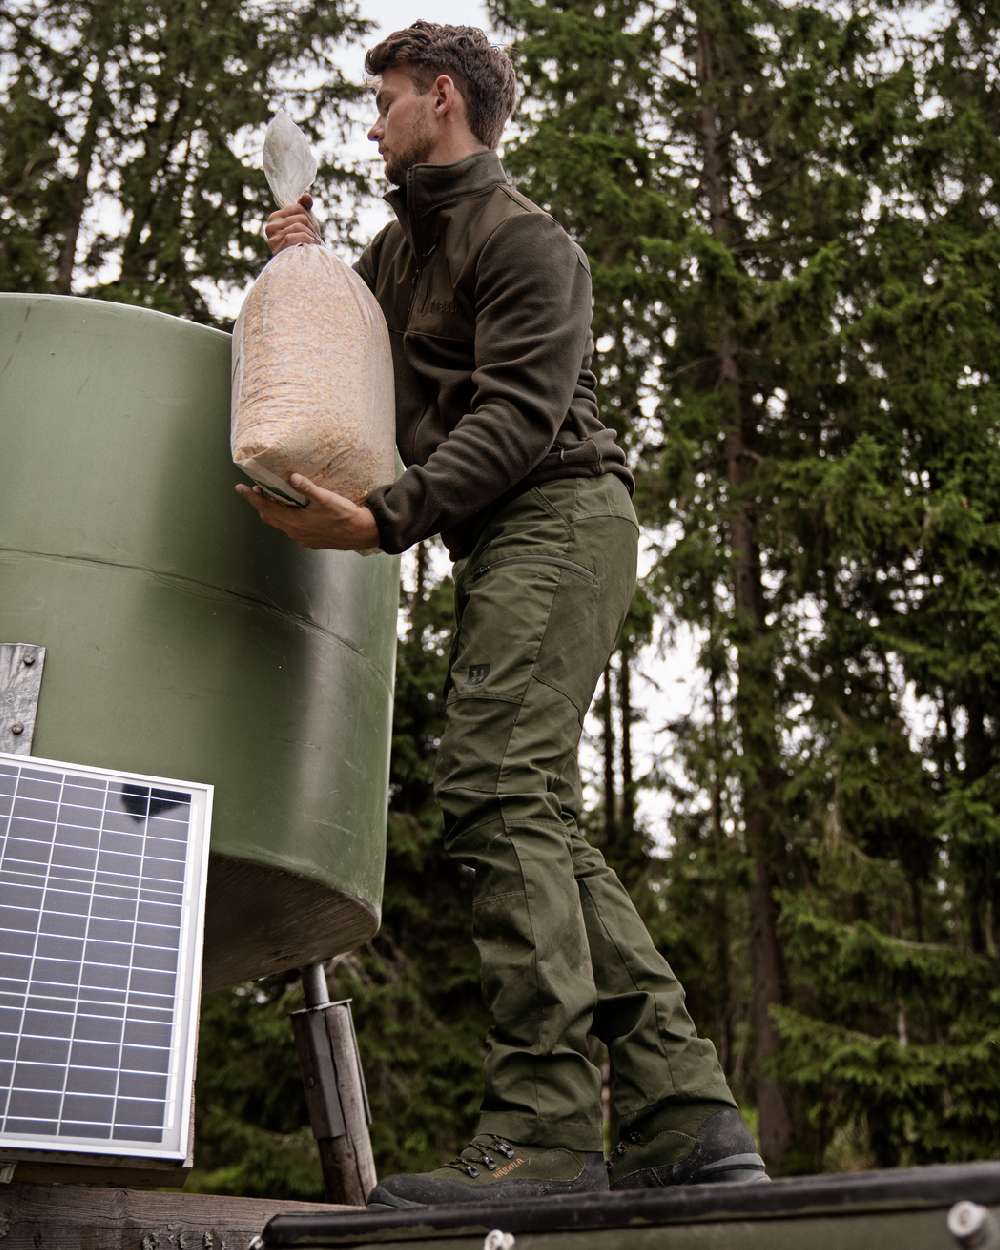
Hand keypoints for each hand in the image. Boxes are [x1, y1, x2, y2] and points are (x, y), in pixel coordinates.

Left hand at [236, 473, 379, 550]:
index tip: (240, 488)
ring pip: (279, 524)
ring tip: (273, 498)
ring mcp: (301, 539)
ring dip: (273, 511)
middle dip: (260, 503)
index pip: (266, 507)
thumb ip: (307, 488)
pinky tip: (292, 512)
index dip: (252, 497)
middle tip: (256, 490)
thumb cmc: (343, 515)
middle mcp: (294, 532)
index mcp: (294, 521)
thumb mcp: (326, 498)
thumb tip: (291, 477)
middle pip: (269, 517)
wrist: (360, 533)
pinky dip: (285, 519)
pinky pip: (290, 530)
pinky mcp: (309, 542)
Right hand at [263, 194, 321, 255]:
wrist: (306, 266)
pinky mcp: (277, 249)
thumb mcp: (306, 222)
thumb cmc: (305, 242)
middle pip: (301, 217)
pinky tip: (309, 248)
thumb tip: (306, 196)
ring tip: (311, 245)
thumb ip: (305, 207)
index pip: (297, 207)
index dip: (308, 217)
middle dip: (311, 228)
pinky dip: (307, 242)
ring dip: (311, 236)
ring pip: (300, 226)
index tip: (309, 228)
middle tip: (312, 239)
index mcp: (274, 219)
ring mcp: (273, 239)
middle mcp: (270, 228)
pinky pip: (297, 236)